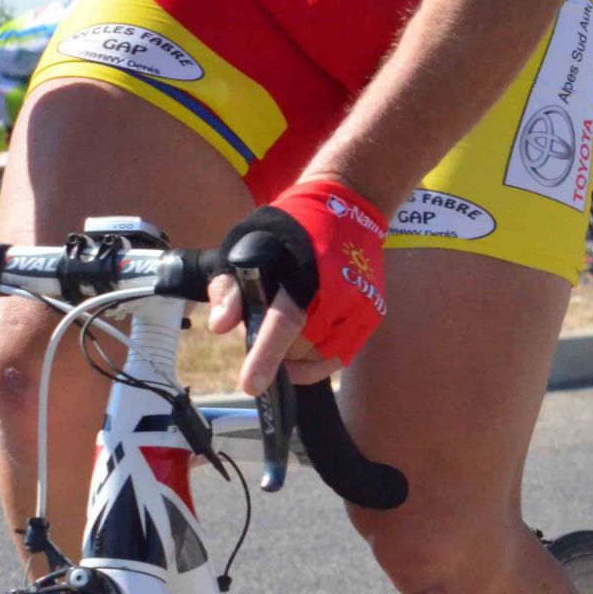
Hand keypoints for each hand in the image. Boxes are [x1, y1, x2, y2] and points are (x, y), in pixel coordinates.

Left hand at [206, 180, 388, 393]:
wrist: (350, 208)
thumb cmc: (294, 225)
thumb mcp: (247, 241)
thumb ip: (231, 285)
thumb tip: (221, 326)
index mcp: (308, 270)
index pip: (286, 321)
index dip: (267, 355)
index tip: (251, 385)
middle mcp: (342, 292)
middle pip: (299, 347)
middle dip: (273, 348)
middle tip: (260, 325)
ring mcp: (361, 307)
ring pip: (319, 357)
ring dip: (294, 355)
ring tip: (283, 329)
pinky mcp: (372, 317)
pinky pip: (339, 357)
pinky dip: (316, 361)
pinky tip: (300, 350)